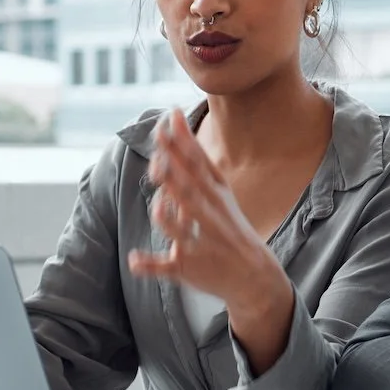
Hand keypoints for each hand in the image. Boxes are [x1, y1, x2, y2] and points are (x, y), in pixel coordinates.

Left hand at [128, 110, 294, 369]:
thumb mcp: (218, 189)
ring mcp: (199, 244)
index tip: (169, 120)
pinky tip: (134, 260)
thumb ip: (194, 155)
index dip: (184, 143)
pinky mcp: (188, 268)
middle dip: (174, 176)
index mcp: (215, 195)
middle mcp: (209, 217)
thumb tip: (172, 115)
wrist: (254, 274)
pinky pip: (168, 266)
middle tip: (159, 156)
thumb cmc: (229, 223)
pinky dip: (151, 265)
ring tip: (158, 206)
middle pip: (189, 194)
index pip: (198, 165)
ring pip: (180, 230)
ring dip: (168, 219)